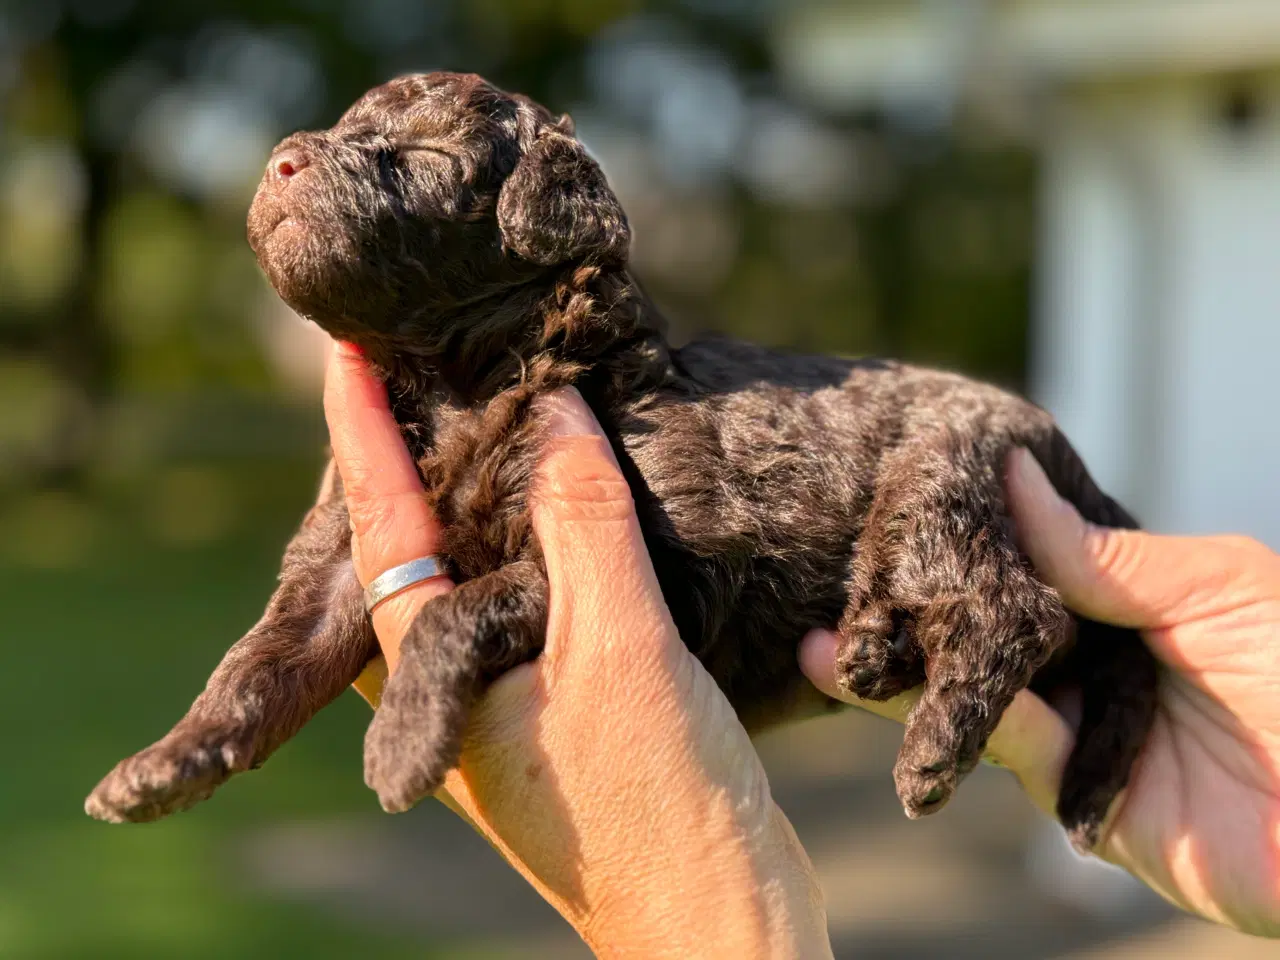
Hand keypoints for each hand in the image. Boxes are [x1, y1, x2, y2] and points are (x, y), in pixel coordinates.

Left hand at [323, 342, 831, 958]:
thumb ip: (583, 523)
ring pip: (473, 571)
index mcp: (437, 670)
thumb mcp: (621, 647)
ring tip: (485, 413)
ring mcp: (499, 700)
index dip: (362, 430)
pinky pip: (529, 601)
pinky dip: (540, 539)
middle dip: (409, 454)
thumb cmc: (658, 805)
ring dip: (478, 492)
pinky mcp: (554, 709)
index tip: (346, 350)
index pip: (382, 523)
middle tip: (418, 364)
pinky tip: (565, 506)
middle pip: (411, 546)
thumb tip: (554, 407)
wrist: (716, 919)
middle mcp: (452, 684)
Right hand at [801, 448, 1279, 937]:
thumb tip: (1011, 475)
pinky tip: (899, 689)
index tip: (897, 518)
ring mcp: (1085, 733)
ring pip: (979, 695)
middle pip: (990, 635)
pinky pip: (1012, 750)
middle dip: (915, 613)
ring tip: (824, 645)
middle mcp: (1097, 665)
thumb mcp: (1213, 584)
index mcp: (1134, 604)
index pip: (1030, 569)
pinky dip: (961, 719)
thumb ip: (1100, 551)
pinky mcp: (1081, 800)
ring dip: (905, 673)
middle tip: (838, 582)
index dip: (968, 550)